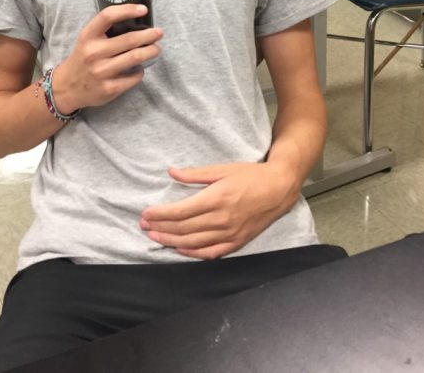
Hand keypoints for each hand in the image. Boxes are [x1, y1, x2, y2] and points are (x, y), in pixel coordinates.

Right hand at [51, 4, 162, 112]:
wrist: (67, 87)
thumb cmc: (83, 58)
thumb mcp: (87, 40)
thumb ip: (105, 30)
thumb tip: (136, 21)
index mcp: (88, 36)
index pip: (108, 16)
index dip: (127, 10)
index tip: (143, 9)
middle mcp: (93, 53)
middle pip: (129, 39)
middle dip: (149, 35)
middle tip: (159, 33)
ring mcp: (101, 72)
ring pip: (135, 57)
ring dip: (151, 51)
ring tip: (156, 49)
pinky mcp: (109, 88)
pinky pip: (134, 77)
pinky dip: (141, 72)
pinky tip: (140, 69)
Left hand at [140, 160, 300, 259]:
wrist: (278, 189)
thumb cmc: (250, 176)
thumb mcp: (222, 169)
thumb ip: (195, 174)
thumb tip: (172, 172)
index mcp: (216, 198)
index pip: (180, 211)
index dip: (160, 214)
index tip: (146, 214)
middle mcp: (221, 219)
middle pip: (183, 228)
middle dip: (161, 227)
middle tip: (144, 225)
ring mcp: (229, 234)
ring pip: (193, 243)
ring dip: (171, 241)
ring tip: (155, 237)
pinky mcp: (236, 242)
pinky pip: (210, 253)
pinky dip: (192, 254)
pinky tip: (179, 249)